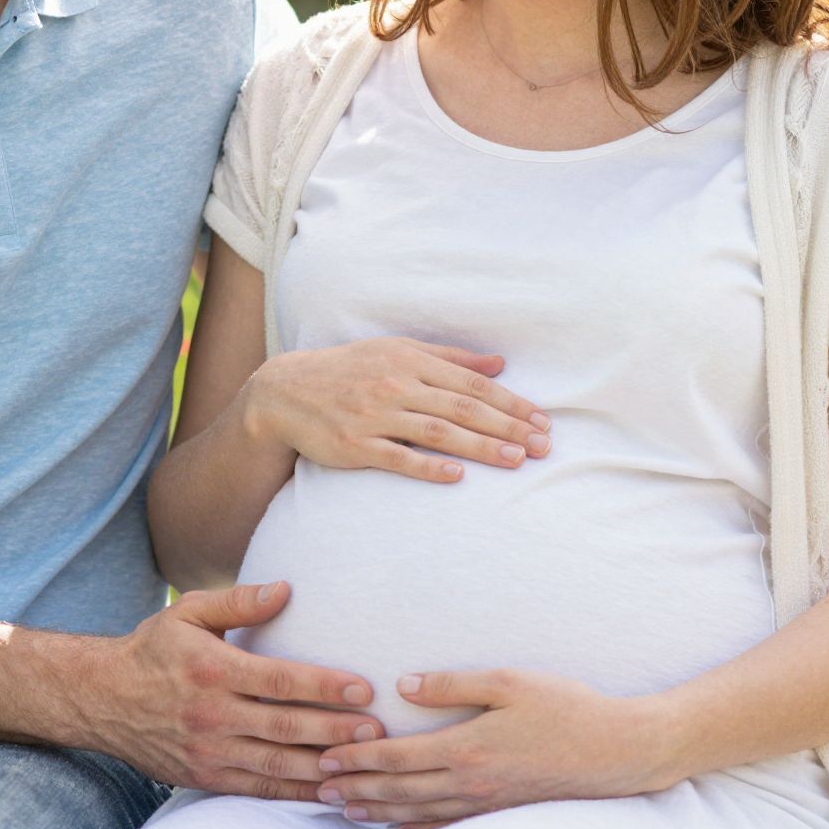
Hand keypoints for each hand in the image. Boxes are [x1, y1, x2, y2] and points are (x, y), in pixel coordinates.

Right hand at [87, 581, 386, 799]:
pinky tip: (325, 790)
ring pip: (274, 764)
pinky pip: (256, 788)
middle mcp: (211, 714)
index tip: (363, 688)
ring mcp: (207, 751)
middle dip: (334, 730)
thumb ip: (238, 600)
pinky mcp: (204, 777)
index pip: (279, 680)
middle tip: (376, 729)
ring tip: (361, 761)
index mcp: (212, 669)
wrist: (101, 699)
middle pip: (284, 727)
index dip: (324, 686)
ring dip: (321, 766)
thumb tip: (286, 589)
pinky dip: (292, 792)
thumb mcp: (189, 611)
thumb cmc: (154, 649)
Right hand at [239, 338, 551, 483]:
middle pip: (463, 407)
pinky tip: (458, 476)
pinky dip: (429, 466)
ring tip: (515, 460)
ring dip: (481, 447)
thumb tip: (500, 363)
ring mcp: (375, 415)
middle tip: (543, 445)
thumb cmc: (351, 369)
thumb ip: (450, 358)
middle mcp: (396, 385)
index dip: (510, 402)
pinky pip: (398, 458)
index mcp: (410, 360)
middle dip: (507, 426)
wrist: (286, 391)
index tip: (541, 420)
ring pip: (438, 432)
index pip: (472, 383)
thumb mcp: (398, 351)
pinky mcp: (355, 445)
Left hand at [312, 670, 681, 826]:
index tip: (326, 758)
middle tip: (319, 788)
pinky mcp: (501, 811)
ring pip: (418, 811)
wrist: (616, 752)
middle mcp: (469, 782)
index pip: (397, 756)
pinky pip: (448, 827)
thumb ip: (453, 683)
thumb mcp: (509, 680)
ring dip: (378, 810)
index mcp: (466, 746)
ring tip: (347, 809)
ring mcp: (485, 803)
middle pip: (399, 788)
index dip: (358, 759)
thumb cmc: (566, 706)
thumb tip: (403, 685)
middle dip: (357, 787)